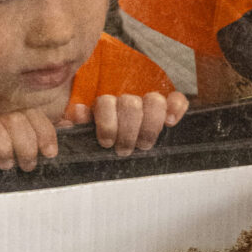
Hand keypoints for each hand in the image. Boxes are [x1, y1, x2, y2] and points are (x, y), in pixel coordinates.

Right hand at [0, 107, 64, 171]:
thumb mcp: (25, 141)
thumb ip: (46, 131)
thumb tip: (70, 125)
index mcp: (13, 113)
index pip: (34, 114)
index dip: (45, 133)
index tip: (50, 153)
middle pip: (16, 120)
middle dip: (26, 146)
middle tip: (27, 165)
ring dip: (2, 146)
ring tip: (6, 164)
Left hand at [67, 90, 188, 156]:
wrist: (138, 151)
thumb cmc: (110, 146)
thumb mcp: (90, 139)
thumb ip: (80, 125)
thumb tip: (74, 117)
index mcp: (106, 108)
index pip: (105, 103)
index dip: (107, 123)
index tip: (107, 143)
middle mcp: (127, 102)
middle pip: (130, 104)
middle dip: (128, 131)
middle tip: (124, 150)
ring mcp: (150, 103)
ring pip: (154, 100)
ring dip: (149, 126)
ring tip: (144, 146)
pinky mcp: (171, 107)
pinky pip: (177, 99)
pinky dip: (175, 108)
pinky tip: (171, 122)